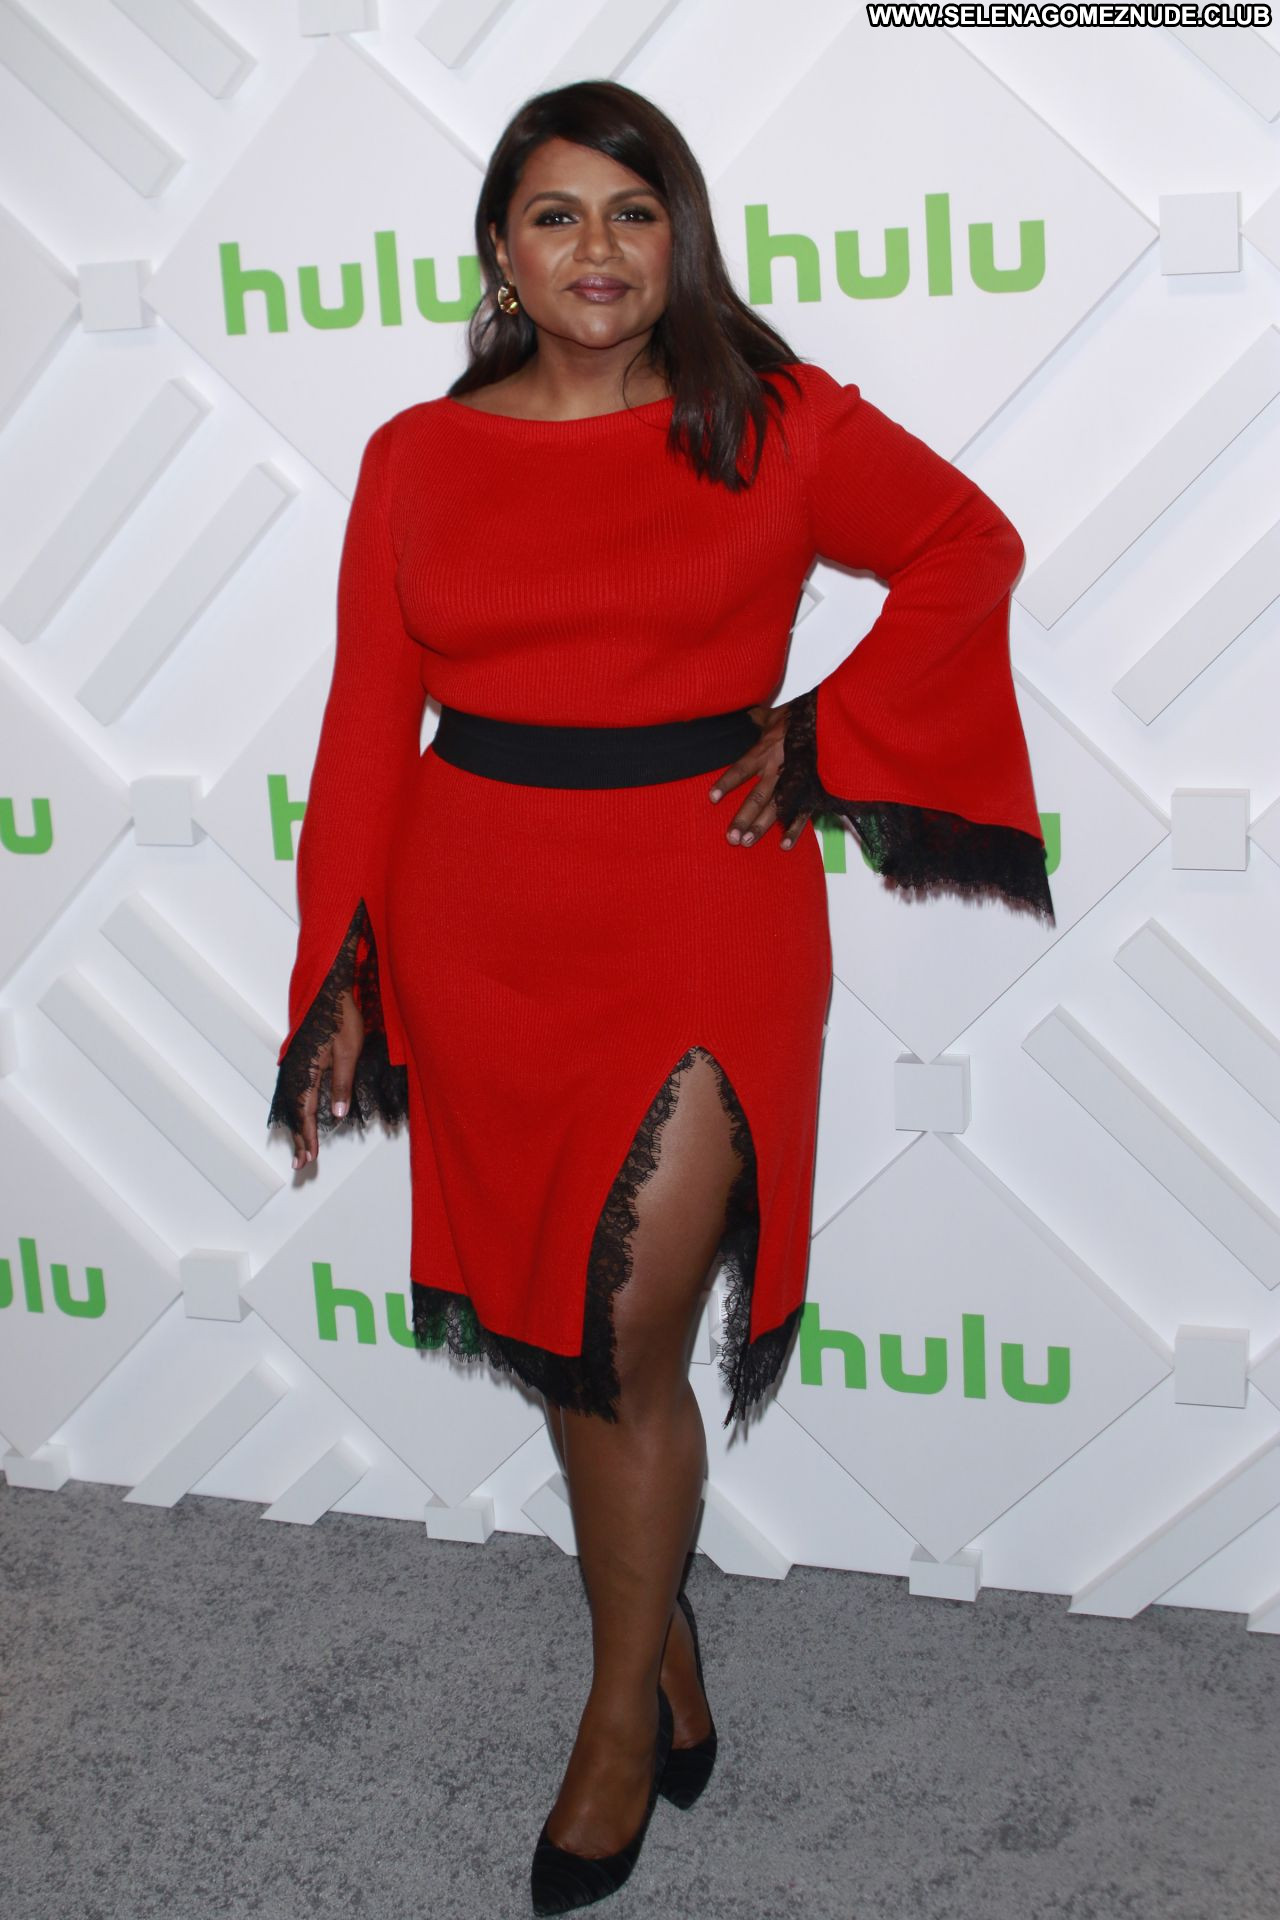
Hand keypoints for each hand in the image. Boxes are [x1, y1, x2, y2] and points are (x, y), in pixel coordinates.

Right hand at [290, 986, 365, 1169]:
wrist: (328, 990)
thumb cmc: (342, 1018)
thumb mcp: (349, 1052)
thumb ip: (341, 1084)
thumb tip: (336, 1114)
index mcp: (306, 1069)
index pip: (306, 1111)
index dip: (308, 1136)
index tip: (310, 1157)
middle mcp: (294, 1069)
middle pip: (294, 1112)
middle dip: (299, 1138)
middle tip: (301, 1164)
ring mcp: (293, 1064)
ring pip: (291, 1103)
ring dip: (296, 1127)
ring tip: (300, 1149)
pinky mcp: (296, 1059)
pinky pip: (292, 1092)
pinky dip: (295, 1111)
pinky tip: (299, 1120)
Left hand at [707, 703, 811, 850]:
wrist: (833, 719)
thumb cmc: (803, 715)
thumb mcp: (776, 714)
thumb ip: (758, 719)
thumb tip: (745, 714)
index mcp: (766, 750)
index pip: (741, 769)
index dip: (726, 784)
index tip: (711, 798)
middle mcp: (778, 768)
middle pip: (757, 796)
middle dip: (743, 818)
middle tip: (730, 837)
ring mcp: (796, 780)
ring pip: (776, 808)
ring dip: (761, 826)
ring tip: (747, 841)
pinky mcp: (813, 788)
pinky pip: (803, 811)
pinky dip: (794, 828)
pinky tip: (784, 844)